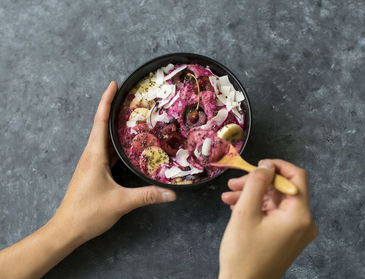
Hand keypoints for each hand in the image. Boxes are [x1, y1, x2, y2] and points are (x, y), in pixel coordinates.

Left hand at [0, 81, 176, 278]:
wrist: (66, 229)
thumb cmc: (88, 213)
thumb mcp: (121, 203)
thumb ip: (147, 196)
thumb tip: (171, 194)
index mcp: (94, 155)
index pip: (100, 122)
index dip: (106, 101)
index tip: (113, 84)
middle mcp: (91, 155)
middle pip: (101, 125)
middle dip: (112, 108)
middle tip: (129, 96)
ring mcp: (91, 163)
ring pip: (103, 138)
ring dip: (113, 125)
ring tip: (130, 115)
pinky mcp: (93, 171)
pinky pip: (105, 150)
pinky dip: (114, 142)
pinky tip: (126, 144)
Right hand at [219, 159, 317, 278]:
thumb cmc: (243, 252)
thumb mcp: (246, 212)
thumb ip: (256, 183)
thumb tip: (266, 165)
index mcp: (299, 216)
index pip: (297, 177)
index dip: (277, 166)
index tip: (257, 165)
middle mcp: (304, 222)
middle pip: (282, 189)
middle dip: (257, 183)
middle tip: (233, 183)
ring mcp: (295, 231)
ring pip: (275, 201)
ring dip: (252, 195)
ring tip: (228, 197)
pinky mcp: (286, 238)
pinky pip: (273, 214)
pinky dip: (256, 208)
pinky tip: (235, 207)